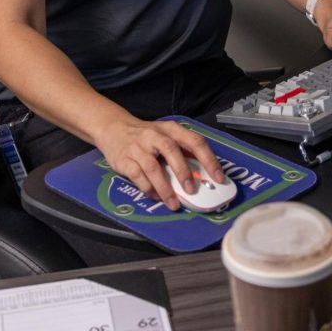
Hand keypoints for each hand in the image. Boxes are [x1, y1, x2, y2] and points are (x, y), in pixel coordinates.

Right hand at [96, 116, 225, 210]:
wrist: (114, 128)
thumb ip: (182, 151)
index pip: (194, 141)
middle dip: (183, 172)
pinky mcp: (125, 160)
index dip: (208, 159)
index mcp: (171, 129)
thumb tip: (203, 175)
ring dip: (165, 188)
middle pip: (172, 150)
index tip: (218, 177)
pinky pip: (138, 176)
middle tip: (192, 190)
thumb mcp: (166, 136)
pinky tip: (156, 197)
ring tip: (174, 203)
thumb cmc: (146, 136)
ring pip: (154, 167)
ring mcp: (139, 147)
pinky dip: (148, 189)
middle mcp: (155, 135)